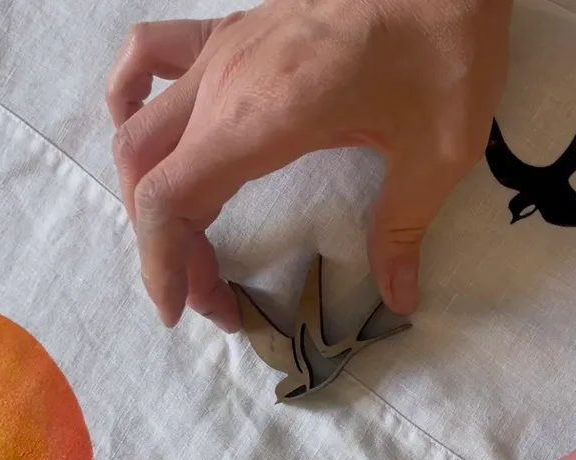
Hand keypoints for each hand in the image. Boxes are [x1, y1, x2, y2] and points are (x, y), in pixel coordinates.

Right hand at [106, 0, 511, 331]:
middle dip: (166, 244)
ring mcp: (223, 50)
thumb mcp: (435, 154)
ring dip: (148, 188)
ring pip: (139, 124)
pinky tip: (159, 131)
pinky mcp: (235, 31)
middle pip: (147, 173)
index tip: (189, 312)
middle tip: (212, 290)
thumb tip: (398, 298)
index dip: (163, 266)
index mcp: (263, 118)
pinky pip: (150, 57)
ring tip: (187, 232)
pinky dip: (133, 100)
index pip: (169, 200)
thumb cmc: (443, 50)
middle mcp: (225, 82)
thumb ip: (402, 231)